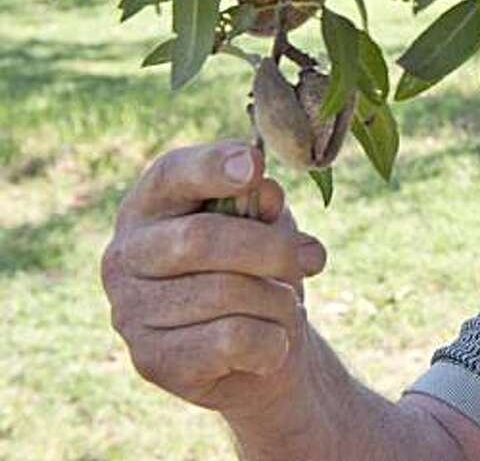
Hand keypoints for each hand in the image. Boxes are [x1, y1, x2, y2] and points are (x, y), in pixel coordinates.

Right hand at [100, 140, 326, 417]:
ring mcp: (130, 312)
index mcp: (150, 205)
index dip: (212, 165)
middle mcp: (125, 255)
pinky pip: (232, 340)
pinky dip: (272, 340)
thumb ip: (263, 202)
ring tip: (288, 305)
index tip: (255, 165)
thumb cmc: (258, 268)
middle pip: (199, 238)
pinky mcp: (152, 362)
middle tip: (307, 258)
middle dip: (271, 247)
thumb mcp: (268, 224)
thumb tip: (264, 193)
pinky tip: (273, 343)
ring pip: (224, 293)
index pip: (171, 174)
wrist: (260, 350)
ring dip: (279, 299)